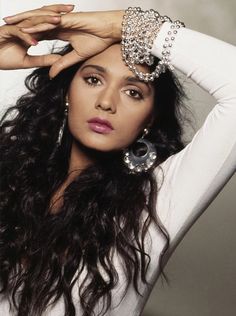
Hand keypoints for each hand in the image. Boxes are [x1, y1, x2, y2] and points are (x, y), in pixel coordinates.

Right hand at [0, 4, 72, 69]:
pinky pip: (17, 33)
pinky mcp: (5, 32)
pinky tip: (35, 42)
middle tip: (72, 9)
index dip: (61, 20)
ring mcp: (14, 27)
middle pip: (42, 15)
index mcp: (30, 31)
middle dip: (57, 11)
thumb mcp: (28, 62)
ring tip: (58, 21)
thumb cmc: (4, 58)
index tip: (77, 20)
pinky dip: (26, 37)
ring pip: (31, 22)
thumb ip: (43, 60)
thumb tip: (59, 60)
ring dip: (44, 21)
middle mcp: (23, 26)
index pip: (48, 22)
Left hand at [5, 5, 124, 77]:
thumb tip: (51, 74)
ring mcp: (62, 20)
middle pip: (35, 23)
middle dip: (20, 24)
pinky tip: (25, 28)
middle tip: (5, 27)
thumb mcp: (76, 56)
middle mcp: (59, 23)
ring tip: (9, 24)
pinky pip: (49, 23)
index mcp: (61, 30)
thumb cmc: (98, 40)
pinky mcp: (66, 20)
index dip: (28, 34)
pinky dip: (37, 25)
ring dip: (23, 22)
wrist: (110, 31)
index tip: (16, 38)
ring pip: (38, 20)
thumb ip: (62, 63)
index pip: (40, 31)